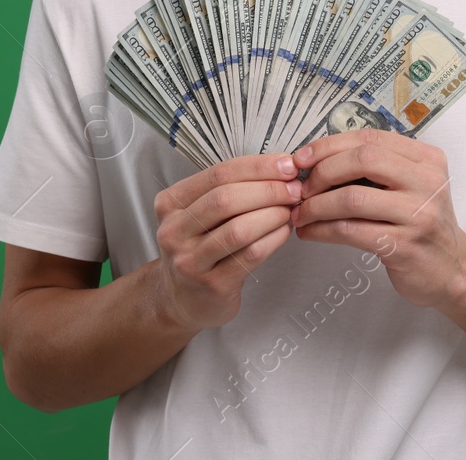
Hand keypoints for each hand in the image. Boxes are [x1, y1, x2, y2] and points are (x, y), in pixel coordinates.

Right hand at [152, 153, 302, 330]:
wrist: (183, 299)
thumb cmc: (199, 249)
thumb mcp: (199, 214)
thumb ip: (230, 190)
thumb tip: (279, 169)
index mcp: (170, 203)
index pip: (218, 174)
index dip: (257, 167)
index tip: (286, 165)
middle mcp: (173, 230)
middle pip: (226, 199)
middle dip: (268, 190)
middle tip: (294, 188)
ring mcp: (190, 260)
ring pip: (239, 229)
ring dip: (273, 215)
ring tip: (290, 210)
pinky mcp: (211, 284)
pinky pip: (250, 255)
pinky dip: (273, 239)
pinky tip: (284, 231)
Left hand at [290, 128, 465, 311]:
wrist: (453, 270)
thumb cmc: (422, 225)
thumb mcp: (412, 185)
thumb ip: (379, 169)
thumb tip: (320, 160)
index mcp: (426, 159)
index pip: (370, 138)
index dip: (330, 145)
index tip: (304, 158)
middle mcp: (427, 181)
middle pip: (362, 159)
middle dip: (322, 171)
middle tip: (303, 189)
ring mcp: (417, 214)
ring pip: (352, 197)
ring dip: (316, 205)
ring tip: (301, 214)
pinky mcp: (404, 245)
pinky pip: (350, 231)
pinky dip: (322, 230)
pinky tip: (311, 232)